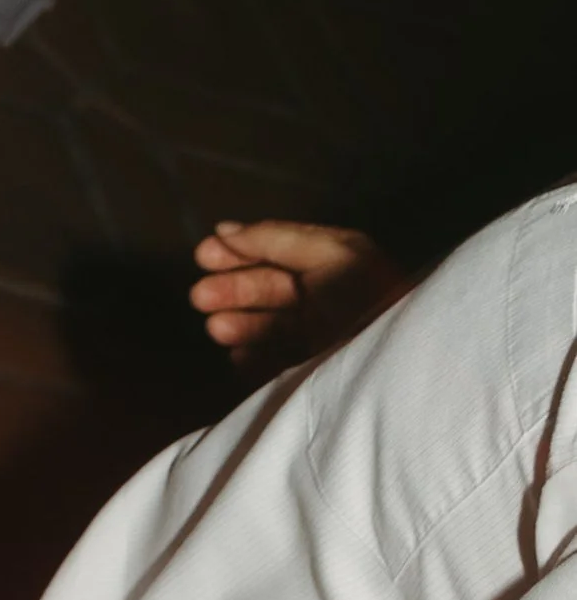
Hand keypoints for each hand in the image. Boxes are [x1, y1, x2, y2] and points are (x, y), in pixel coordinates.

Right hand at [190, 217, 410, 364]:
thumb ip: (276, 239)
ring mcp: (324, 334)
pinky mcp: (320, 369)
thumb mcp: (328, 255)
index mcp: (333, 262)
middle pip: (269, 288)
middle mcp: (327, 295)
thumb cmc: (367, 302)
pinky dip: (256, 359)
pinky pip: (279, 361)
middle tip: (199, 298)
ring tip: (216, 330)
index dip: (240, 250)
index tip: (202, 255)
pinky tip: (238, 357)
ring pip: (270, 324)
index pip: (278, 251)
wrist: (402, 366)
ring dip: (239, 323)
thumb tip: (225, 229)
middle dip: (233, 290)